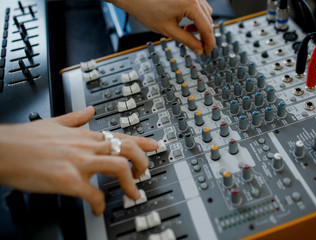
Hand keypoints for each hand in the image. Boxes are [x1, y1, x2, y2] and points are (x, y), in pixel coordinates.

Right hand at [0, 106, 158, 215]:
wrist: (4, 149)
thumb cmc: (26, 138)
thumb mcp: (55, 121)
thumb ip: (76, 117)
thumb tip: (90, 111)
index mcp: (85, 135)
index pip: (121, 135)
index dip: (142, 141)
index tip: (156, 146)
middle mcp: (86, 147)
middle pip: (127, 149)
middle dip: (142, 162)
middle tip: (144, 174)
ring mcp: (78, 162)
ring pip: (118, 167)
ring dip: (130, 183)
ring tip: (132, 193)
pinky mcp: (68, 180)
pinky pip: (93, 194)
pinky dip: (99, 204)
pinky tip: (97, 208)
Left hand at [108, 0, 214, 54]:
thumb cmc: (146, 9)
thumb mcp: (169, 30)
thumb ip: (187, 41)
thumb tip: (199, 49)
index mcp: (190, 4)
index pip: (207, 27)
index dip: (209, 42)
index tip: (208, 51)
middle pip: (208, 20)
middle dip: (204, 35)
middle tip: (198, 47)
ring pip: (205, 13)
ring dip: (200, 25)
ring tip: (186, 32)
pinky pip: (199, 6)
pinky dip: (196, 16)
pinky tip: (186, 23)